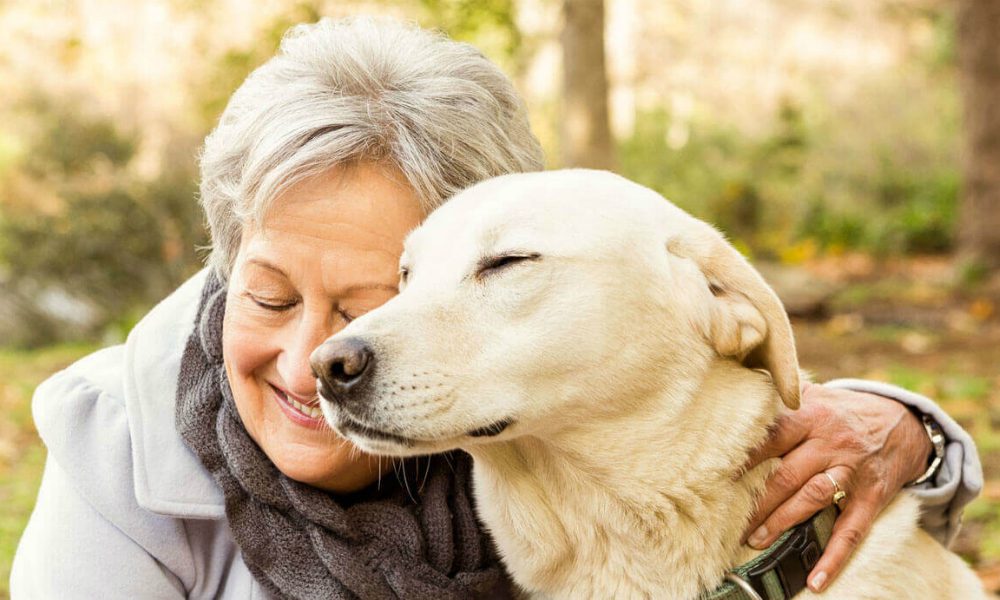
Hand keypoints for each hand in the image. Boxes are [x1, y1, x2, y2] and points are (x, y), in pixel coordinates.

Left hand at [741, 382, 931, 591]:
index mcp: (812, 415)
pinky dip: (834, 557)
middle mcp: (831, 443)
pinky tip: (816, 579)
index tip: (716, 473)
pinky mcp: (871, 498)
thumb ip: (782, 401)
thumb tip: (737, 402)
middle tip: (727, 519)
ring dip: (782, 522)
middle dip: (756, 499)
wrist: (903, 422)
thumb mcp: (816, 396)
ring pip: (812, 499)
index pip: (772, 436)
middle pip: (787, 474)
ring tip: (755, 539)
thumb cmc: (843, 411)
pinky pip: (852, 531)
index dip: (744, 456)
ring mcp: (853, 472)